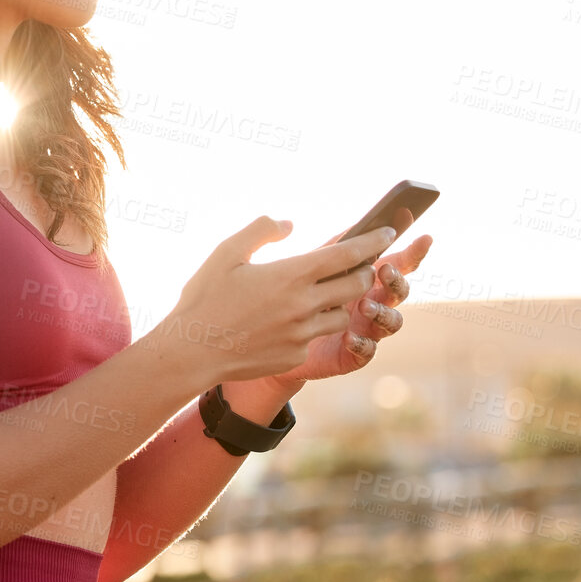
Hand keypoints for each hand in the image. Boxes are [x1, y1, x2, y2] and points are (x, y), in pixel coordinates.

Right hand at [147, 216, 393, 387]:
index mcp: (291, 274)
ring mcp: (303, 334)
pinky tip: (288, 322)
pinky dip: (311, 325)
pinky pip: (316, 336)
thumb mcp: (226, 252)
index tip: (389, 231)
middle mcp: (304, 305)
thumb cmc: (205, 298)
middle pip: (356, 283)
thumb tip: (289, 225)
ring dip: (340, 300)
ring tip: (324, 292)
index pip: (348, 253)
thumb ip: (261, 231)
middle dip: (364, 270)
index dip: (373, 240)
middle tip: (358, 262)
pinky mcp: (296, 356)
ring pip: (341, 312)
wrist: (192, 352)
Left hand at [251, 233, 430, 387]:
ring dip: (383, 312)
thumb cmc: (300, 294)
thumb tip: (359, 224)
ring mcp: (367, 329)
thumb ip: (338, 246)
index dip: (414, 252)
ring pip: (392, 322)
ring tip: (364, 306)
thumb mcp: (316, 266)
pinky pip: (368, 351)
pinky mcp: (353, 354)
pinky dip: (362, 343)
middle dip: (396, 281)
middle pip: (399, 292)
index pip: (399, 263)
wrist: (277, 336)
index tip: (424, 238)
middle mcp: (374, 303)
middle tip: (383, 271)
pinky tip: (349, 337)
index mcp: (368, 279)